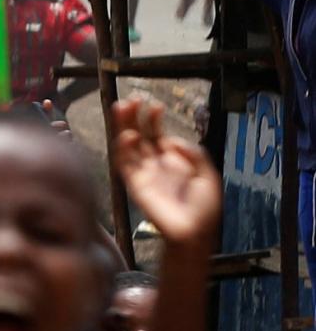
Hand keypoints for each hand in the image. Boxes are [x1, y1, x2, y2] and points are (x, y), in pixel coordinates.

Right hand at [112, 98, 220, 248]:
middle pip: (139, 135)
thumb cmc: (203, 208)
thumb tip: (171, 140)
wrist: (194, 232)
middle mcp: (154, 164)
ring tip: (122, 107)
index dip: (154, 120)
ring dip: (124, 126)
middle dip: (134, 117)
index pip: (157, 135)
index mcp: (172, 162)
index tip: (156, 105)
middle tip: (131, 99)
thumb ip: (194, 155)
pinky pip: (124, 164)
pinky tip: (127, 135)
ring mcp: (143, 173)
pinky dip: (123, 149)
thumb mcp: (207, 175)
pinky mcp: (134, 185)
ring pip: (128, 145)